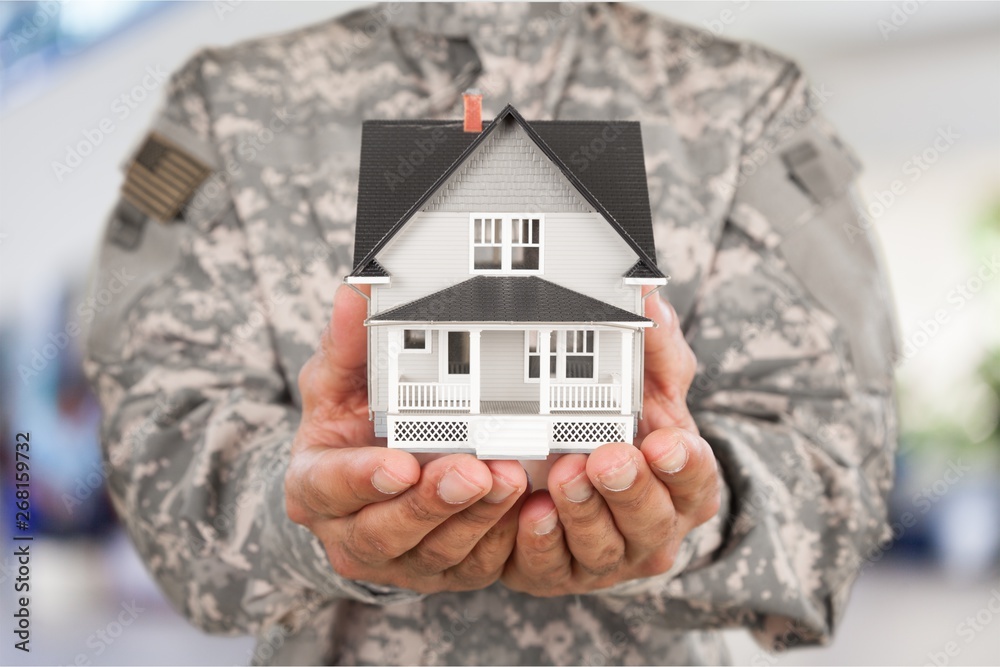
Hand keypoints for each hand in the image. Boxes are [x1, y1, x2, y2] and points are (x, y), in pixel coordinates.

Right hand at [285, 285, 527, 592]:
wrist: (370, 480)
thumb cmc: (351, 426)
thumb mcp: (339, 381)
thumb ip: (349, 342)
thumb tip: (356, 294)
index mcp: (316, 486)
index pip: (330, 487)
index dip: (363, 479)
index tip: (400, 463)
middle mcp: (351, 533)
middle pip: (387, 530)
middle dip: (434, 502)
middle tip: (474, 470)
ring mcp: (399, 559)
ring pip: (438, 551)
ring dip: (477, 520)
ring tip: (511, 480)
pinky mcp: (443, 570)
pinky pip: (476, 565)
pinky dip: (503, 540)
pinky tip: (528, 509)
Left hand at [502, 294, 720, 595]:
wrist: (576, 476)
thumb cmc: (624, 430)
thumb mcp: (647, 384)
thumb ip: (654, 344)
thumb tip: (647, 293)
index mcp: (683, 483)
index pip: (695, 477)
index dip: (683, 464)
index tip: (664, 441)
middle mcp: (654, 527)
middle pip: (650, 520)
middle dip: (628, 489)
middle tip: (606, 458)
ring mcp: (609, 556)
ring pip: (603, 548)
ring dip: (583, 514)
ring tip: (564, 477)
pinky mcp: (561, 572)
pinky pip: (552, 568)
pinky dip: (541, 544)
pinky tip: (530, 515)